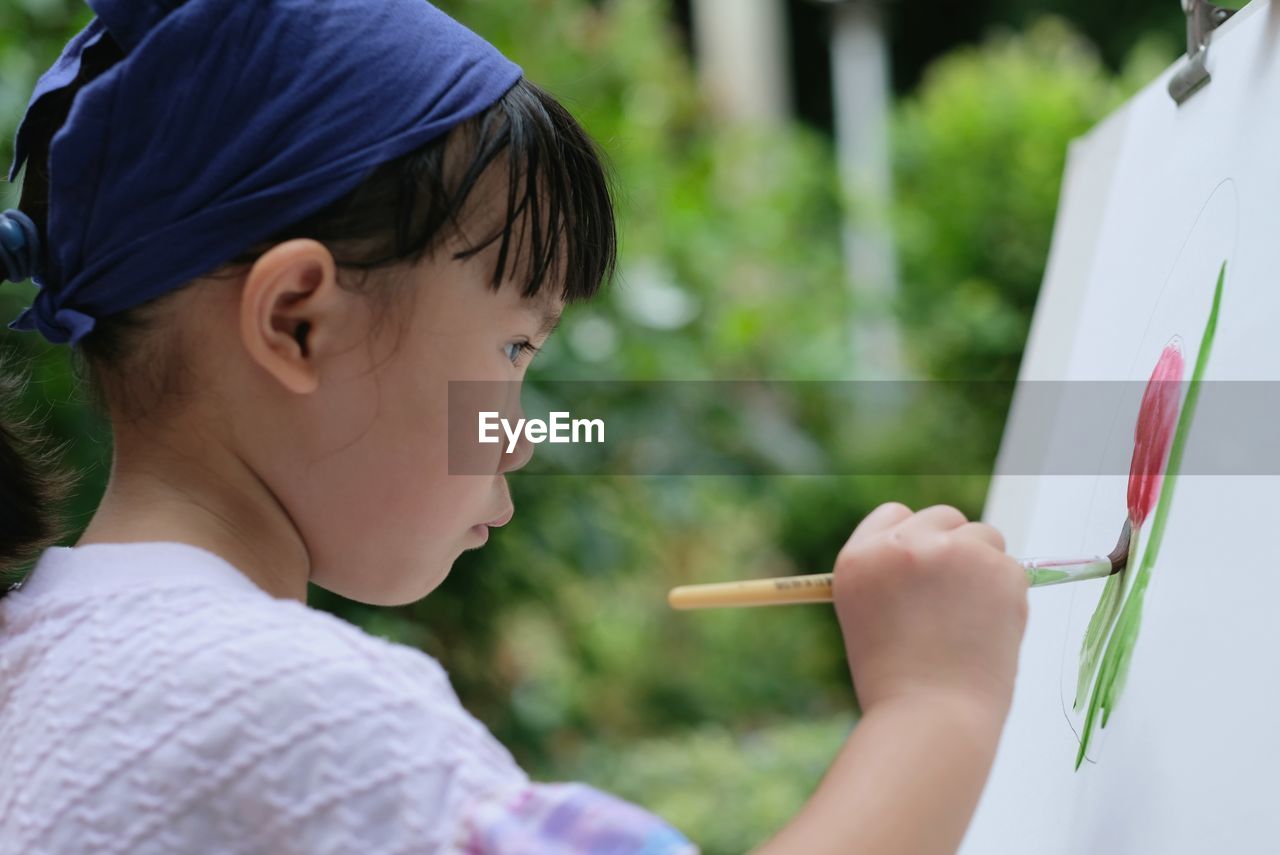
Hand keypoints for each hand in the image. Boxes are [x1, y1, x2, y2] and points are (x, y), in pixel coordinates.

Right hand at [831, 503, 1028, 718]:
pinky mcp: (998, 569)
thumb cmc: (897, 684)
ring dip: (984, 568)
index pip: (893, 514)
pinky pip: (1012, 567)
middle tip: (957, 595)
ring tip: (971, 621)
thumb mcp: (868, 617)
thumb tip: (935, 554)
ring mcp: (952, 553)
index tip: (926, 565)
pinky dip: (1007, 595)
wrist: (930, 718)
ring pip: (984, 537)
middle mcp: (903, 545)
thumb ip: (893, 578)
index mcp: (860, 558)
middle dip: (955, 547)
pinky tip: (989, 631)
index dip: (914, 539)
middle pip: (943, 517)